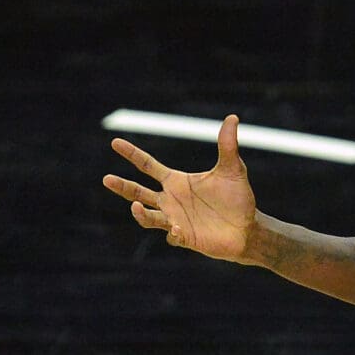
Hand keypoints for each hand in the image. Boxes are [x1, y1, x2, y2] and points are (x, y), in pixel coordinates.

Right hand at [103, 115, 254, 261]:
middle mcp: (171, 200)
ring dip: (140, 213)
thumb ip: (228, 145)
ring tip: (136, 206)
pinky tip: (177, 229)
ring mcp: (175, 220)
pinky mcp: (185, 237)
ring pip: (148, 217)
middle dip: (122, 186)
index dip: (132, 154)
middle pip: (139, 192)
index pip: (148, 166)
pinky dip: (172, 233)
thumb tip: (232, 117)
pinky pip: (172, 237)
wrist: (248, 228)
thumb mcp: (233, 170)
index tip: (115, 142)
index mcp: (177, 181)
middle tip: (106, 178)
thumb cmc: (238, 198)